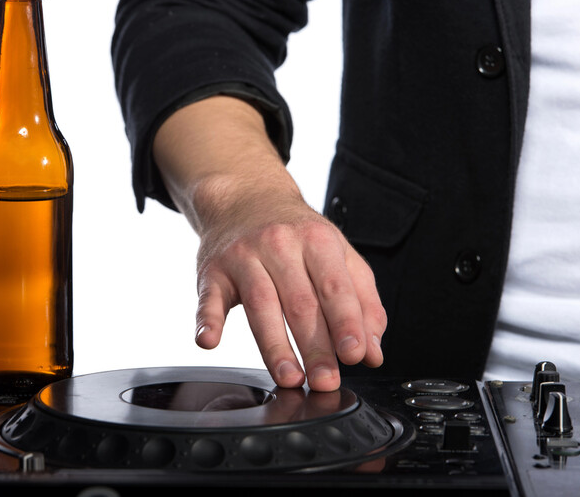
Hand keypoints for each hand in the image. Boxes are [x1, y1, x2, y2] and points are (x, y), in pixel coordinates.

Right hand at [152, 95, 386, 391]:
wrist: (244, 198)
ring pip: (260, 305)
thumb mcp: (338, 254)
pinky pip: (209, 298)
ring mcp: (243, 257)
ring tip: (290, 377)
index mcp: (317, 240)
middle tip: (326, 381)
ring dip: (274, 346)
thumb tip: (373, 351)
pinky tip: (209, 342)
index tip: (355, 355)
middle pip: (300, 302)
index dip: (346, 322)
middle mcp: (280, 244)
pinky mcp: (213, 271)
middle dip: (315, 346)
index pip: (335, 286)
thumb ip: (362, 301)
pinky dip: (207, 320)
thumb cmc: (296, 234)